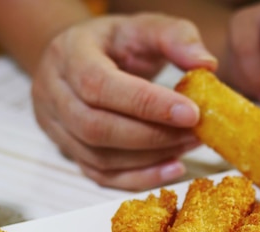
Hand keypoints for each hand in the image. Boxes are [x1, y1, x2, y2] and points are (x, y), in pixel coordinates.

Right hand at [30, 13, 216, 189]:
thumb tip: (206, 65)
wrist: (77, 57)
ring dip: (149, 158)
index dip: (145, 104)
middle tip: (195, 133)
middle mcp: (53, 93)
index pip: (99, 85)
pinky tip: (171, 167)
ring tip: (187, 146)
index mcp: (69, 54)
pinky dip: (139, 177)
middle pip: (96, 128)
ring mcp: (55, 127)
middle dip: (152, 136)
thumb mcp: (143, 26)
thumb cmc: (113, 42)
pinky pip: (101, 175)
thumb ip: (176, 37)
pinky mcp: (68, 151)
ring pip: (99, 158)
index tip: (191, 113)